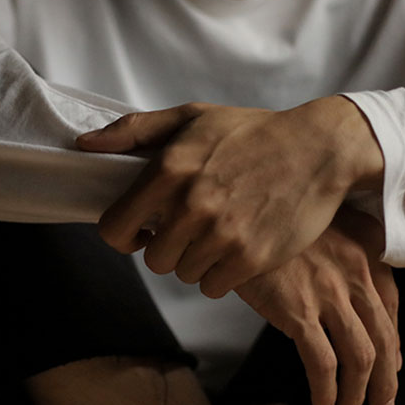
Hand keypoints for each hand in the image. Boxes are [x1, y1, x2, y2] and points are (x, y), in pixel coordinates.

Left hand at [77, 97, 382, 297]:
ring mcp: (222, 235)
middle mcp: (192, 205)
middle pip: (153, 260)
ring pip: (185, 275)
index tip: (141, 233)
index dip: (123, 236)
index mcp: (170, 169)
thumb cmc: (254, 132)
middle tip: (191, 230)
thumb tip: (85, 146)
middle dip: (168, 248)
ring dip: (198, 261)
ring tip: (220, 234)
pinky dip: (222, 275)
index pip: (115, 228)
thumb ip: (135, 130)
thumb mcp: (193, 117)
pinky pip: (214, 287)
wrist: (319, 149)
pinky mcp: (251, 258)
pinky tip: (238, 249)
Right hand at [235, 208, 399, 404]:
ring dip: (360, 394)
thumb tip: (348, 300)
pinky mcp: (299, 310)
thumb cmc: (273, 221)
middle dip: (387, 381)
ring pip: (361, 356)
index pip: (392, 306)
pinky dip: (327, 392)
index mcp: (367, 248)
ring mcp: (330, 292)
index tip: (390, 367)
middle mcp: (357, 271)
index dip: (393, 343)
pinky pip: (323, 363)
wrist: (236, 216)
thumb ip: (341, 253)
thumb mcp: (319, 225)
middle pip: (384, 337)